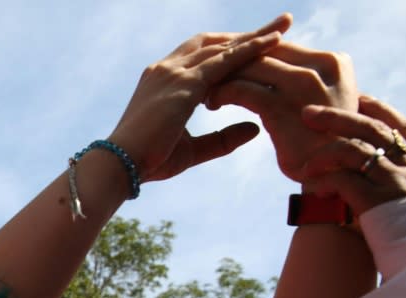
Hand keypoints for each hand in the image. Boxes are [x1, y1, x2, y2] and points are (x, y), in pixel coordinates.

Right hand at [108, 13, 291, 182]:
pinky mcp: (184, 84)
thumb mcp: (193, 149)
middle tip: (279, 24)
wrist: (121, 165)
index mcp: (162, 81)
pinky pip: (224, 61)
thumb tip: (255, 129)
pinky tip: (272, 43)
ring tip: (284, 27)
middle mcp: (166, 68)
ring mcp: (174, 72)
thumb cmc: (149, 161)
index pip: (200, 56)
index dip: (228, 49)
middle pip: (213, 42)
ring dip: (254, 37)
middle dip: (246, 34)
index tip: (254, 45)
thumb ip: (223, 138)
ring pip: (221, 47)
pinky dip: (249, 50)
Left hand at [207, 42, 357, 181]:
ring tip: (208, 90)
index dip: (255, 54)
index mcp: (334, 63)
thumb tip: (290, 75)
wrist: (338, 179)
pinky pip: (242, 90)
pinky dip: (222, 94)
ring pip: (251, 67)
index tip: (235, 66)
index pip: (284, 48)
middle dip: (236, 62)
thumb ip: (314, 87)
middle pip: (266, 52)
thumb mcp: (327, 107)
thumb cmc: (330, 148)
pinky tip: (212, 103)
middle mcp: (321, 66)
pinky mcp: (282, 106)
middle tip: (212, 75)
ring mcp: (303, 84)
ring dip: (224, 76)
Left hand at [300, 95, 405, 215]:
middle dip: (337, 117)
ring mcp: (395, 183)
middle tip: (309, 112)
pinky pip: (343, 179)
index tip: (360, 99)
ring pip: (354, 150)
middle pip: (372, 129)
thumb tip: (373, 181)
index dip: (381, 110)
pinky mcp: (377, 202)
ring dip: (323, 152)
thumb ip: (399, 188)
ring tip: (305, 164)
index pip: (403, 128)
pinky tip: (310, 183)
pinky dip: (323, 178)